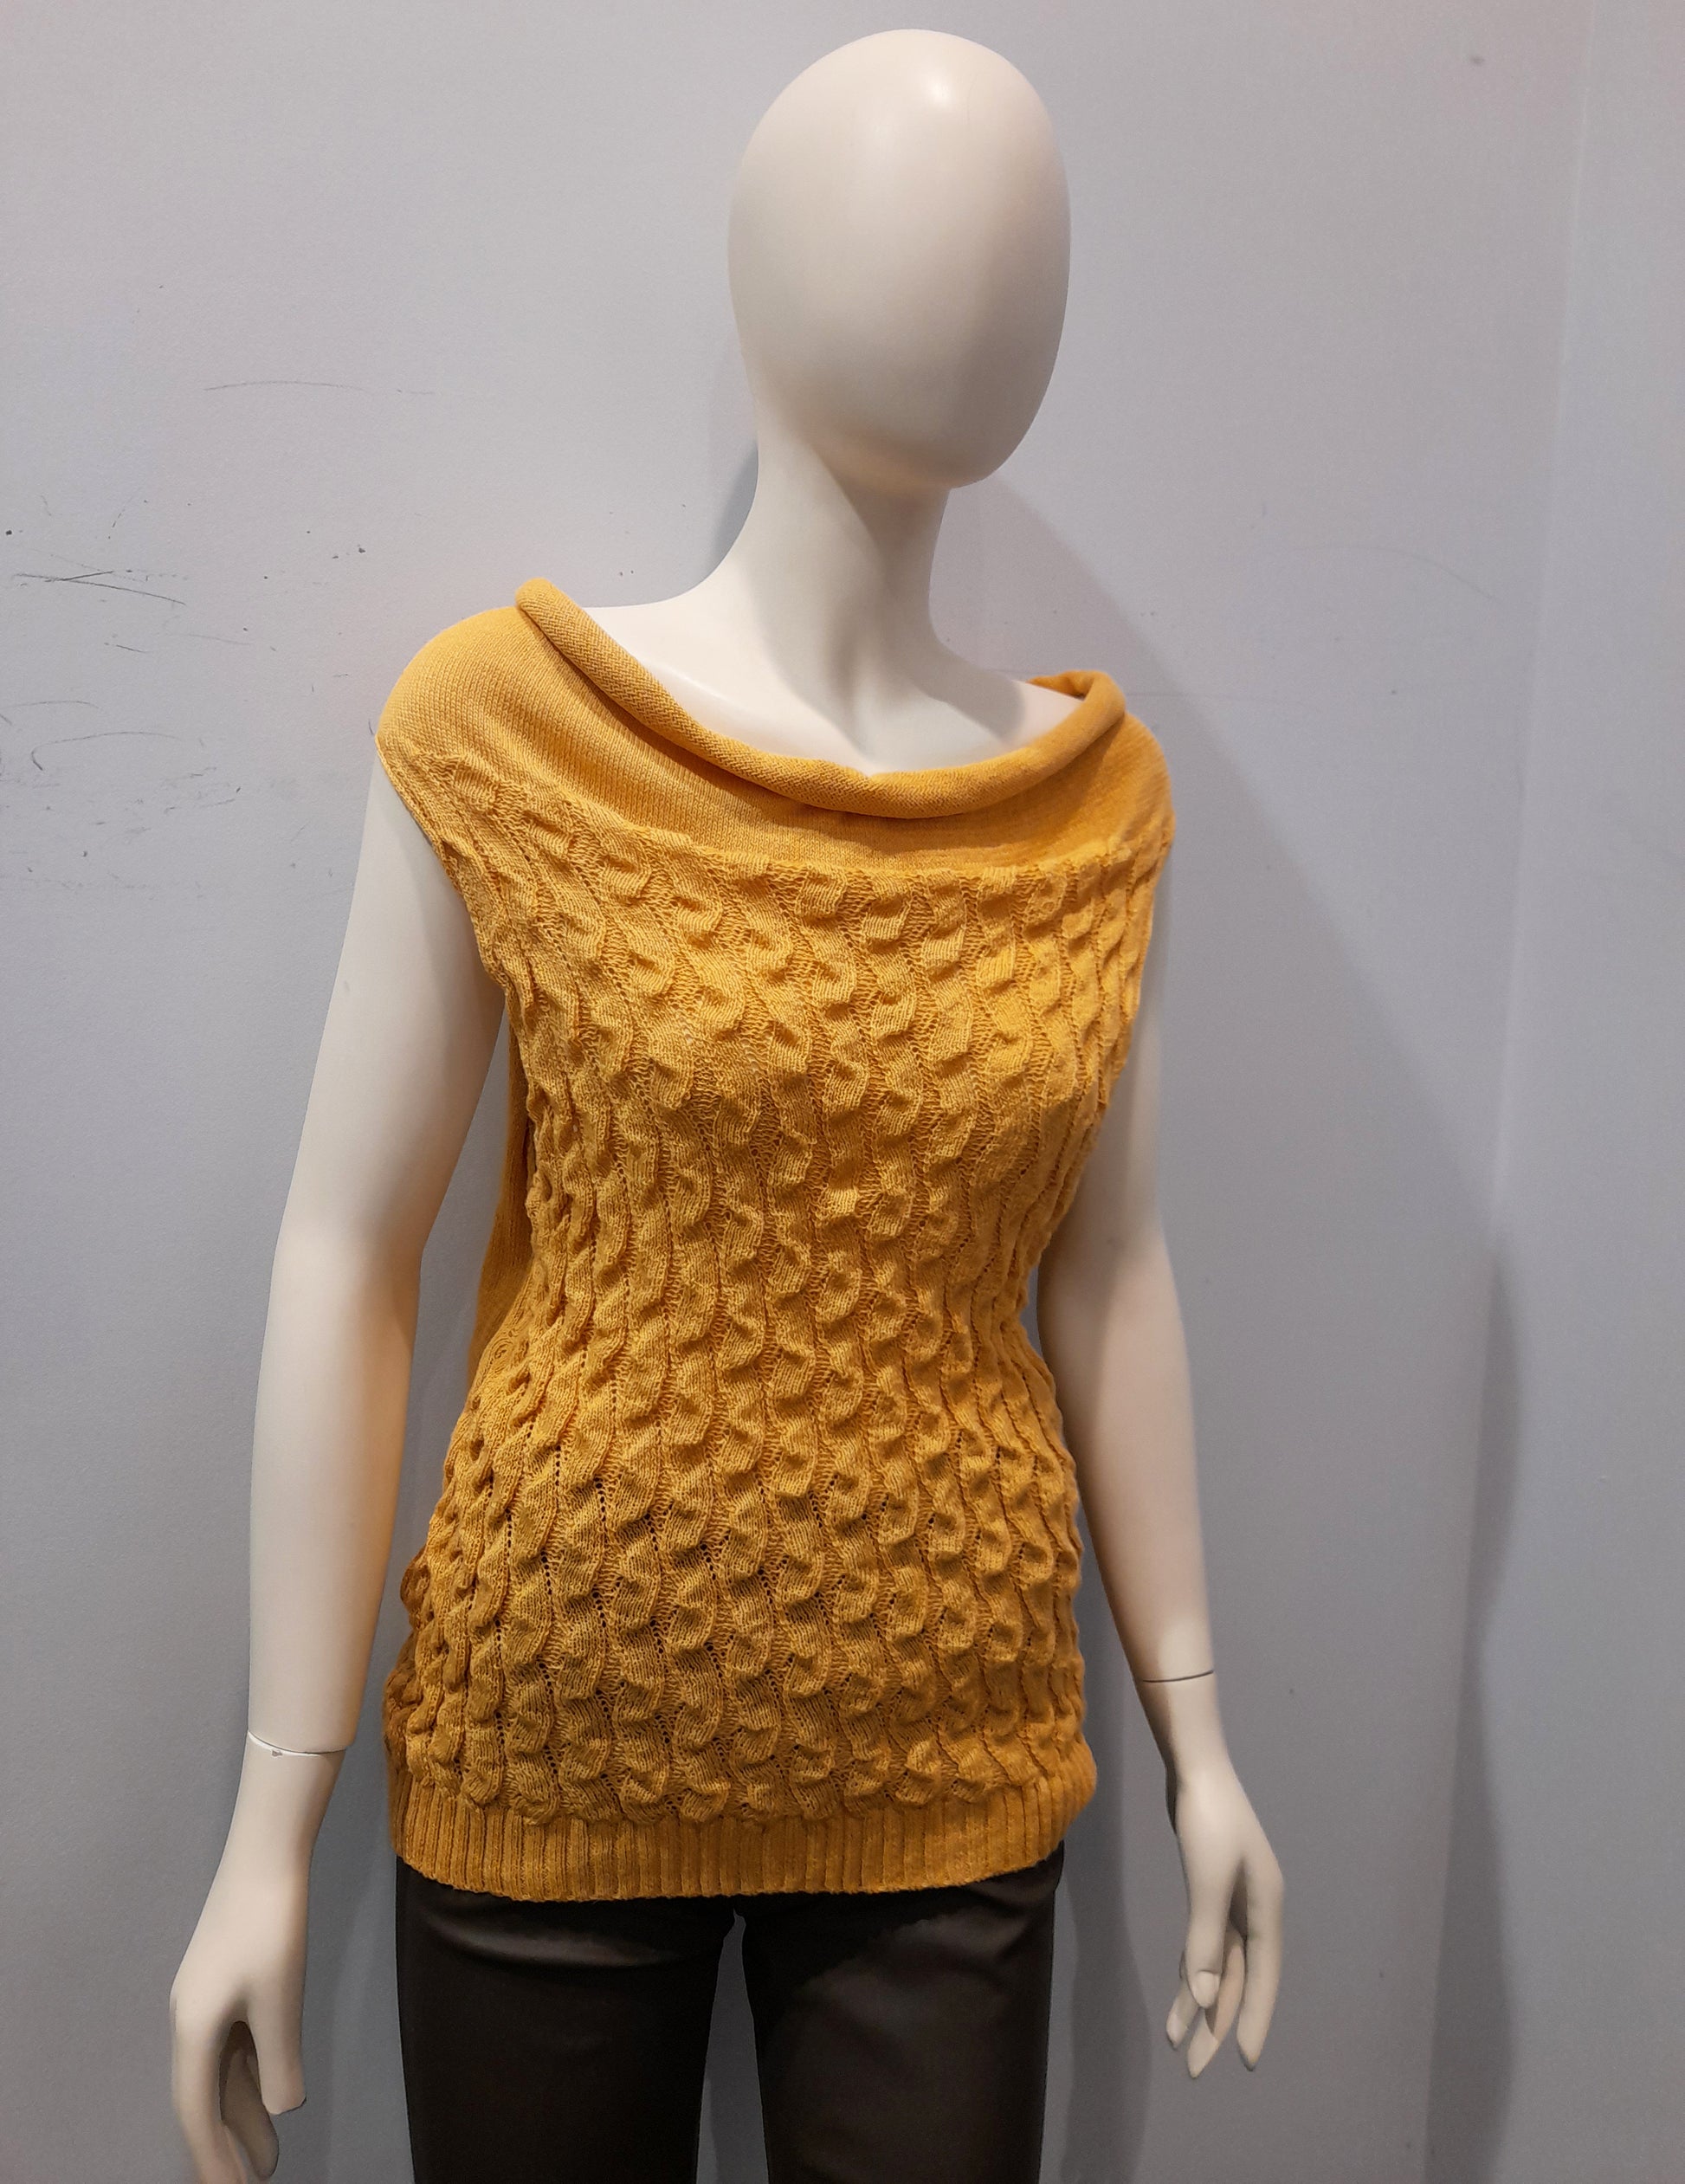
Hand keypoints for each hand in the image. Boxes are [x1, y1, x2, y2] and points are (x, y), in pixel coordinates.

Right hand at [170, 1849, 305, 2180]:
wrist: (265, 1855)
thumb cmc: (270, 1927)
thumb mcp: (280, 2001)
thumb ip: (278, 2062)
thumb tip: (280, 2108)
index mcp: (193, 2030)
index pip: (197, 2112)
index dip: (212, 2157)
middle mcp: (190, 2022)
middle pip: (205, 2098)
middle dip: (227, 2145)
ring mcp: (205, 2003)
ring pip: (221, 2074)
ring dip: (243, 2115)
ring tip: (270, 2157)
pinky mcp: (225, 1985)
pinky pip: (233, 2047)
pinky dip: (250, 2077)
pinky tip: (272, 2095)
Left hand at [1163, 1756, 1282, 2076]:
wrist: (1196, 1766)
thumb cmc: (1208, 1818)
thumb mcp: (1208, 1880)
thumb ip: (1206, 1940)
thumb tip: (1206, 1998)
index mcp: (1267, 1908)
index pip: (1263, 1977)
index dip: (1254, 2019)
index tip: (1244, 2061)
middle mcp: (1256, 1909)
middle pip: (1239, 1978)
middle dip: (1217, 2022)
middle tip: (1195, 2069)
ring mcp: (1234, 1899)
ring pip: (1219, 1964)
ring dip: (1198, 2000)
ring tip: (1177, 2042)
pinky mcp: (1212, 1889)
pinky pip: (1205, 1942)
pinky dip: (1193, 1968)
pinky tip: (1181, 1993)